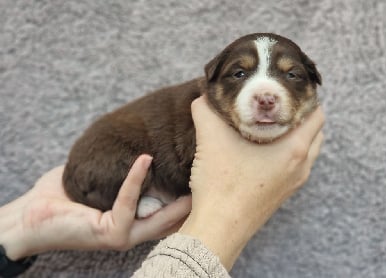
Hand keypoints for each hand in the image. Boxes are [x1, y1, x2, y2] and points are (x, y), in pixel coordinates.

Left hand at [0, 155, 190, 259]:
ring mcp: (124, 236)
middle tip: (207, 173)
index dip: (186, 197)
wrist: (29, 218)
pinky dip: (136, 178)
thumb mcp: (98, 182)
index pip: (168, 214)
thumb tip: (137, 147)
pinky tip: (144, 158)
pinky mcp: (111, 233)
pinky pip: (129, 201)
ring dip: (176, 192)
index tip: (199, 175)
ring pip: (160, 217)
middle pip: (173, 220)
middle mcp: (133, 233)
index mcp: (133, 223)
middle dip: (192, 199)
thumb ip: (118, 172)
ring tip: (190, 166)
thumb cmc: (61, 199)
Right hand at [180, 96, 323, 269]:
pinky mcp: (279, 195)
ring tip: (266, 125)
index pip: (317, 115)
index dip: (305, 97)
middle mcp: (300, 167)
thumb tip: (202, 97)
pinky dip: (283, 154)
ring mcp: (292, 184)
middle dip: (298, 116)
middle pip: (313, 133)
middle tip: (275, 105)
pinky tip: (258, 151)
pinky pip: (291, 167)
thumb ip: (205, 110)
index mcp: (294, 150)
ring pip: (303, 152)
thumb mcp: (211, 139)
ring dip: (291, 136)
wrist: (218, 228)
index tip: (286, 89)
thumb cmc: (222, 185)